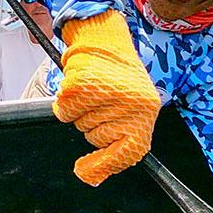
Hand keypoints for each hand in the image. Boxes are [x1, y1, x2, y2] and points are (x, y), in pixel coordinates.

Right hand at [53, 10, 160, 185]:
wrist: (104, 35)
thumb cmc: (117, 73)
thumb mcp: (133, 104)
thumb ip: (122, 137)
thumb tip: (94, 176)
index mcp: (147, 110)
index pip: (129, 151)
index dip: (106, 165)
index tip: (86, 173)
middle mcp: (131, 103)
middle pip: (98, 138)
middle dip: (94, 126)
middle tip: (100, 103)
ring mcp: (107, 94)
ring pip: (80, 125)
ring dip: (80, 113)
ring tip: (92, 91)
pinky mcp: (83, 85)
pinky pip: (66, 110)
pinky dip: (66, 103)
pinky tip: (78, 86)